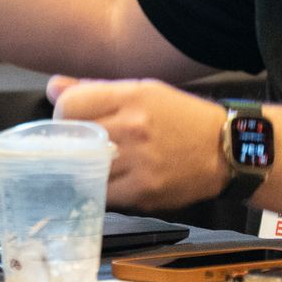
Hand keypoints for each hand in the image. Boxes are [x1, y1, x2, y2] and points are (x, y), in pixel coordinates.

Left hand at [48, 76, 230, 210]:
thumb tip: (53, 87)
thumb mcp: (144, 90)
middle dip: (71, 143)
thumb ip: (96, 90)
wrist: (228, 151)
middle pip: (73, 139)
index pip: (69, 106)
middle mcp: (133, 128)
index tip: (71, 122)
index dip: (63, 115)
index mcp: (131, 97)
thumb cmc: (182, 118)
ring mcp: (138, 163)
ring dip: (84, 168)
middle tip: (81, 145)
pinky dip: (102, 189)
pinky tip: (114, 180)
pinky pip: (103, 194)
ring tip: (97, 164)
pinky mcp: (143, 193)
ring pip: (84, 169)